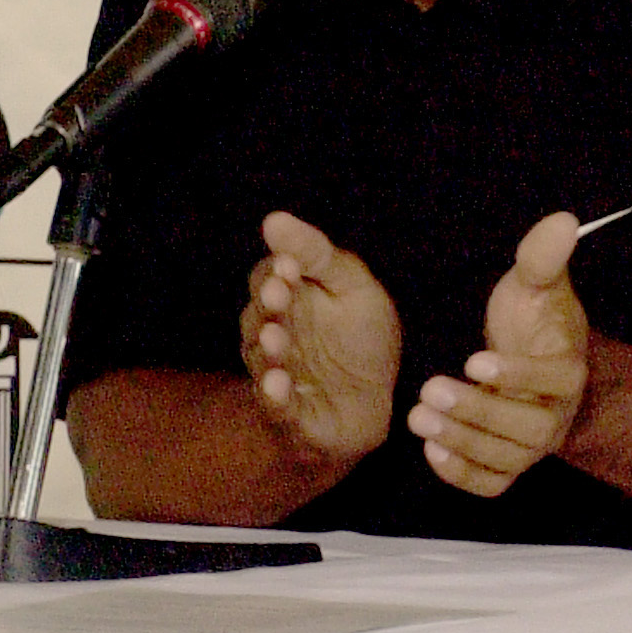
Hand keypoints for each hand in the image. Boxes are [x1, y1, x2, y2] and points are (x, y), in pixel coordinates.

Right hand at [241, 212, 400, 462]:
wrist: (370, 404)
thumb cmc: (360, 339)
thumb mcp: (352, 288)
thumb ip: (318, 255)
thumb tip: (273, 219)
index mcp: (288, 300)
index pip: (270, 278)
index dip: (277, 272)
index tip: (288, 264)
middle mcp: (272, 334)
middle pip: (261, 316)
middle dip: (270, 306)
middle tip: (279, 294)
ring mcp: (277, 374)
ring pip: (264, 359)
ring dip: (269, 348)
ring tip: (275, 338)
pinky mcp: (288, 413)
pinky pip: (276, 404)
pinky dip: (274, 395)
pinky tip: (277, 383)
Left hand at [410, 212, 589, 497]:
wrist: (527, 357)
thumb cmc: (530, 319)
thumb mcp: (533, 284)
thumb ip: (542, 257)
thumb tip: (561, 219)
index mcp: (569, 369)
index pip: (557, 378)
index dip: (520, 373)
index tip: (475, 359)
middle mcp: (557, 414)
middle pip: (529, 427)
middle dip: (478, 412)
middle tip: (430, 389)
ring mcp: (533, 445)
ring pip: (507, 457)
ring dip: (463, 440)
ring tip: (418, 416)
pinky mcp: (508, 464)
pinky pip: (493, 484)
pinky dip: (464, 475)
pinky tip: (432, 451)